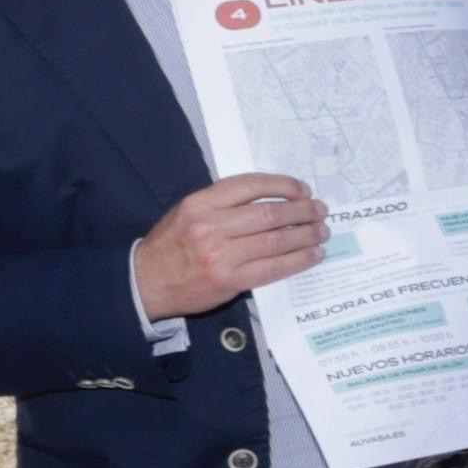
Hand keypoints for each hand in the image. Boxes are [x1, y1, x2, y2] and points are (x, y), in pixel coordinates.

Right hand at [134, 173, 327, 319]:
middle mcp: (211, 226)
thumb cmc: (171, 245)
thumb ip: (223, 203)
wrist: (145, 282)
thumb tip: (272, 198)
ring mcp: (221, 255)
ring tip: (322, 231)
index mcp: (200, 203)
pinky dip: (299, 260)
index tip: (303, 190)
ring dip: (306, 235)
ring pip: (277, 240)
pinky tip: (313, 254)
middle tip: (321, 211)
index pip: (252, 185)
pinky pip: (274, 268)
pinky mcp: (230, 280)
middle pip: (270, 213)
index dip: (284, 185)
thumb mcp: (187, 212)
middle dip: (303, 211)